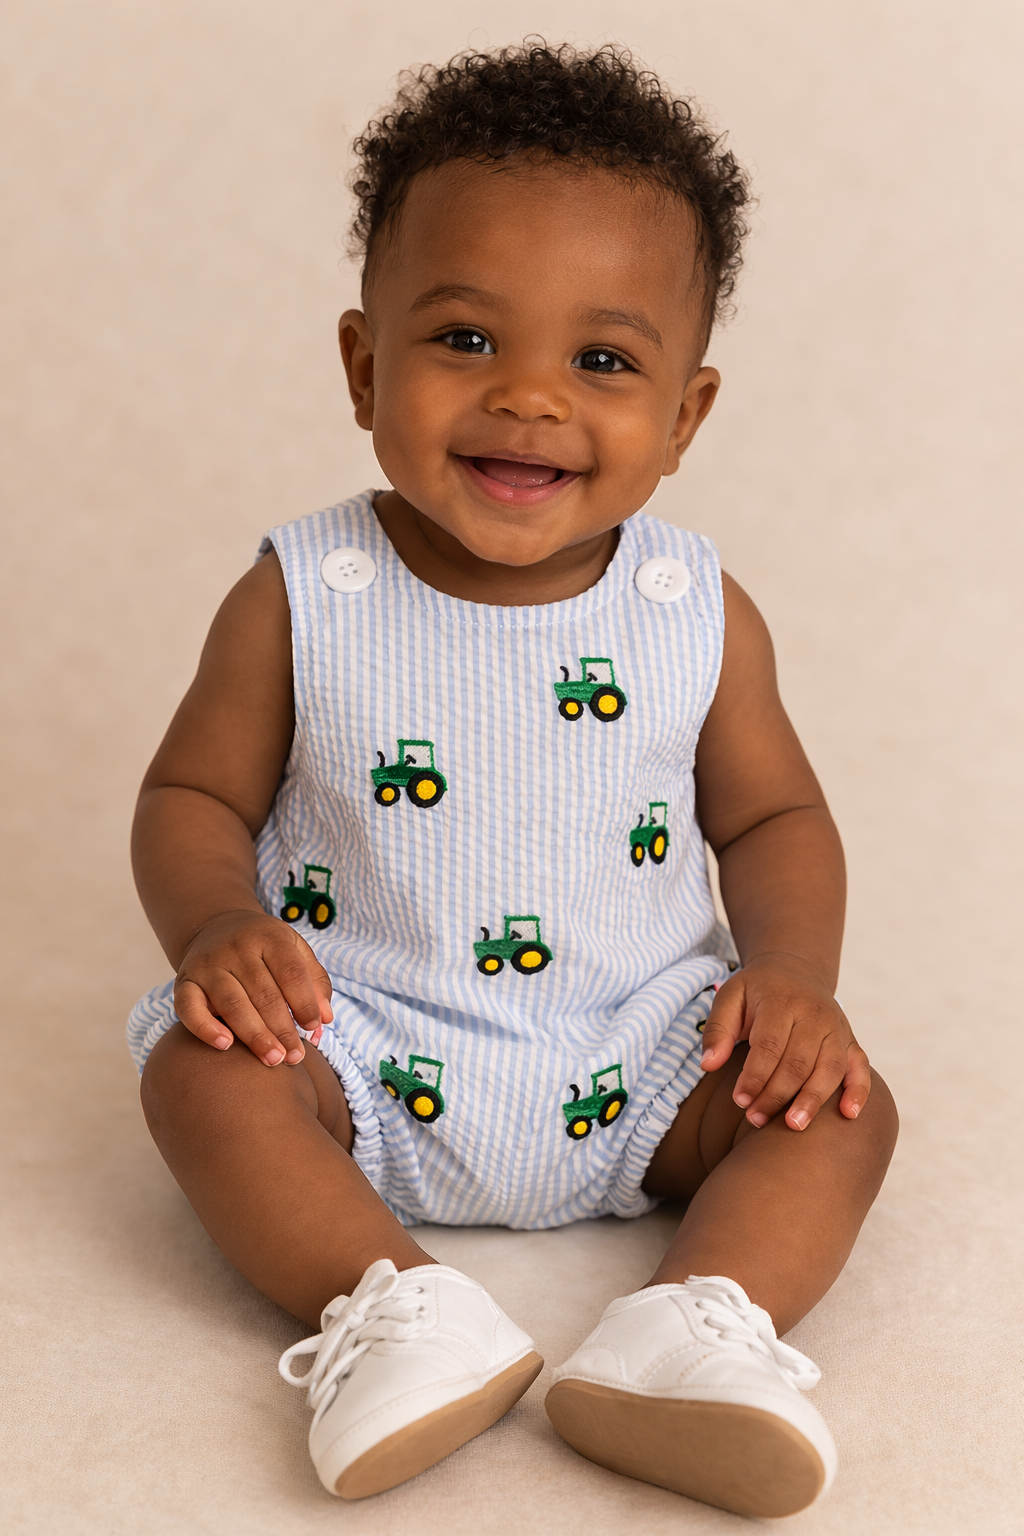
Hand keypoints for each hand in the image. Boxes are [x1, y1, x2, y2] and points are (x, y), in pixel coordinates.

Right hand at [173, 910, 333, 1065]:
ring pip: (232, 1003)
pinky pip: (189, 1007)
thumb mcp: (295, 951)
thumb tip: (325, 1018)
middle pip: (263, 993)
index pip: (290, 972)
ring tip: (273, 1059)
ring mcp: (208, 965)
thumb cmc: (265, 949)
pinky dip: (205, 1028)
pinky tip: (225, 1045)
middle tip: (295, 1057)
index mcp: (269, 937)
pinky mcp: (184, 981)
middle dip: (282, 1029)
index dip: (304, 1002)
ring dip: (254, 1035)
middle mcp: (237, 948)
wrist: (216, 927)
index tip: (314, 1027)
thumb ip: (315, 982)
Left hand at [698, 952, 870, 1129]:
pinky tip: (848, 1115)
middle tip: (755, 1119)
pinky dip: (858, 1091)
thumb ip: (717, 1030)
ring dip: (812, 1100)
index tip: (739, 1100)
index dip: (755, 1076)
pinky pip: (860, 1067)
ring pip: (830, 1069)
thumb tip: (708, 1065)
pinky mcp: (851, 1041)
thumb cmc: (757, 992)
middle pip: (799, 1062)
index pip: (770, 1045)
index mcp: (783, 1001)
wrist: (795, 971)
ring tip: (792, 1126)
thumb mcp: (730, 997)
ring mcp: (838, 1028)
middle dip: (777, 1095)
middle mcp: (815, 1014)